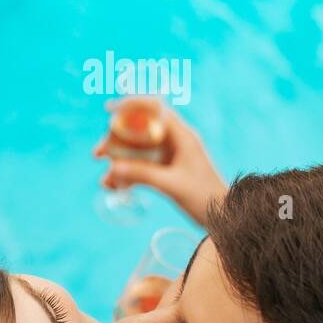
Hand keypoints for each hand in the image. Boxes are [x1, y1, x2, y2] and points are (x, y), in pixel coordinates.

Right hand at [93, 99, 226, 228]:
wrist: (225, 216)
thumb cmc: (205, 197)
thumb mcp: (172, 185)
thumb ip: (143, 175)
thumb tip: (112, 168)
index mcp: (182, 135)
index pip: (154, 109)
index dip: (131, 105)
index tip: (110, 109)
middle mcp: (175, 141)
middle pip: (140, 131)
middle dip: (116, 142)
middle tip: (97, 154)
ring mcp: (171, 156)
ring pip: (139, 151)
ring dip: (120, 163)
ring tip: (106, 181)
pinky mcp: (168, 171)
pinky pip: (143, 167)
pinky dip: (129, 175)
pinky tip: (115, 188)